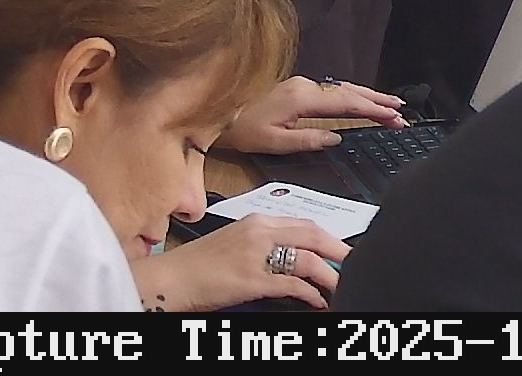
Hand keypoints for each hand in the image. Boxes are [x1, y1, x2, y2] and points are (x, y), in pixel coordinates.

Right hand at [133, 215, 351, 311]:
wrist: (166, 279)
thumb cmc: (196, 266)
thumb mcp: (235, 243)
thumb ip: (266, 244)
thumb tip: (296, 255)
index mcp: (257, 221)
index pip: (305, 223)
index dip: (329, 237)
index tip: (343, 249)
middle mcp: (260, 232)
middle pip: (314, 236)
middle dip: (339, 251)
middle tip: (356, 264)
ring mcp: (256, 255)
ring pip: (308, 260)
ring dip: (330, 276)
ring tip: (342, 287)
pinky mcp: (250, 279)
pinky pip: (291, 285)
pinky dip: (310, 293)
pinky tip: (317, 301)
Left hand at [217, 76, 404, 153]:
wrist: (215, 110)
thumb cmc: (240, 130)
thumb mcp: (272, 142)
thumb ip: (307, 140)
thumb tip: (337, 137)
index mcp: (303, 98)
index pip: (348, 103)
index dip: (374, 110)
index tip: (395, 118)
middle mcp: (307, 85)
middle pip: (351, 91)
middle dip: (378, 101)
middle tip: (401, 113)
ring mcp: (302, 83)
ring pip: (343, 88)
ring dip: (368, 96)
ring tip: (390, 105)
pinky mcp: (298, 87)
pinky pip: (333, 89)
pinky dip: (353, 95)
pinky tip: (361, 100)